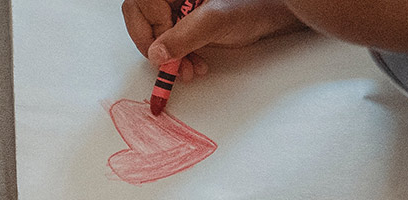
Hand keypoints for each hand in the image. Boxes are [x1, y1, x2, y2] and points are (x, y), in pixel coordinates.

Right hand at [122, 0, 304, 80]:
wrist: (267, 17)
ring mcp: (174, 10)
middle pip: (142, 21)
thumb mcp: (215, 21)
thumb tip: (157, 53)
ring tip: (189, 71)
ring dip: (169, 58)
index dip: (150, 31)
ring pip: (153, 36)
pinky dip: (177, 59)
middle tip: (174, 67)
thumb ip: (185, 36)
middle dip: (158, 48)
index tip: (166, 52)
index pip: (140, 6)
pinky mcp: (181, 26)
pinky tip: (193, 66)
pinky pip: (167, 45)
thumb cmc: (248, 7)